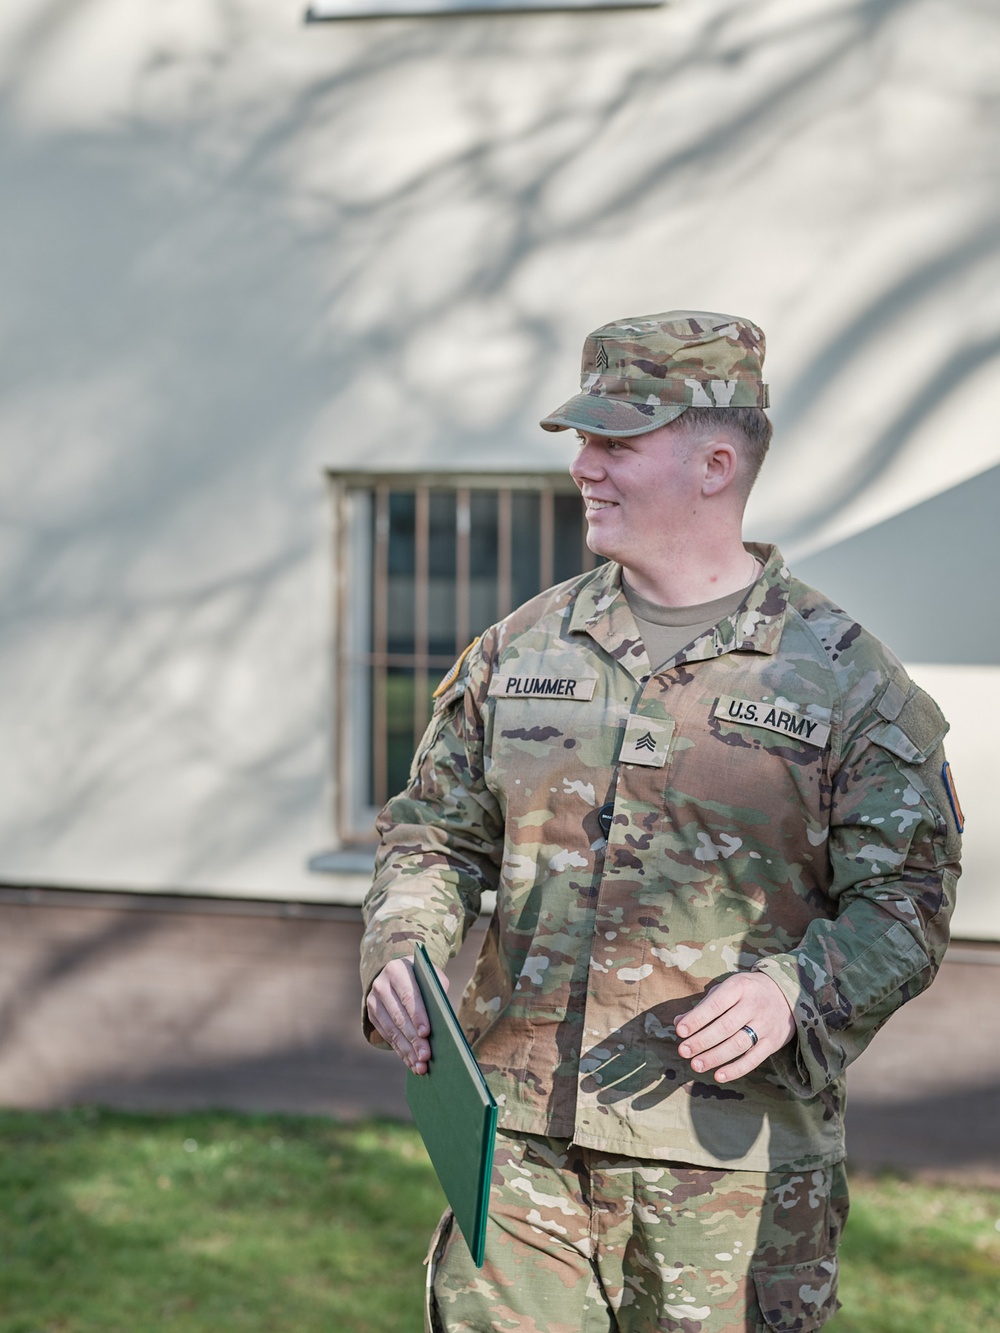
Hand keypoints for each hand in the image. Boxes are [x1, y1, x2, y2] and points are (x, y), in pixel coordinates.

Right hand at [366, 957, 448, 1074]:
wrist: (398, 973)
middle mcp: (381, 985)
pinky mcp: (372, 1015)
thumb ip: (436, 993)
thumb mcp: (431, 977)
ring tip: (420, 1066)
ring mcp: (373, 1001)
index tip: (426, 1033)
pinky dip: (401, 1051)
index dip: (417, 1015)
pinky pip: (387, 1036)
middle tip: (426, 1056)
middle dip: (413, 1039)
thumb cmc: (422, 977)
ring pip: (392, 1030)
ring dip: (407, 1050)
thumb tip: (443, 1024)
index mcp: (397, 970)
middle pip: (399, 1016)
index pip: (408, 995)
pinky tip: (412, 1062)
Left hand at [675, 972, 794, 1082]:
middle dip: (702, 1041)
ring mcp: (765, 1025)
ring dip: (715, 1057)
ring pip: (738, 1044)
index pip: (715, 1004)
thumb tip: (678, 1022)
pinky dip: (735, 1069)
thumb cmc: (747, 992)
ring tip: (696, 1065)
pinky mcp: (773, 1042)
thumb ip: (703, 1005)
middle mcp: (754, 1005)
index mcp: (740, 987)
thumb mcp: (727, 989)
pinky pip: (753, 1059)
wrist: (786, 995)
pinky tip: (718, 1076)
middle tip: (683, 1051)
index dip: (697, 1019)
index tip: (680, 1031)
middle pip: (725, 1027)